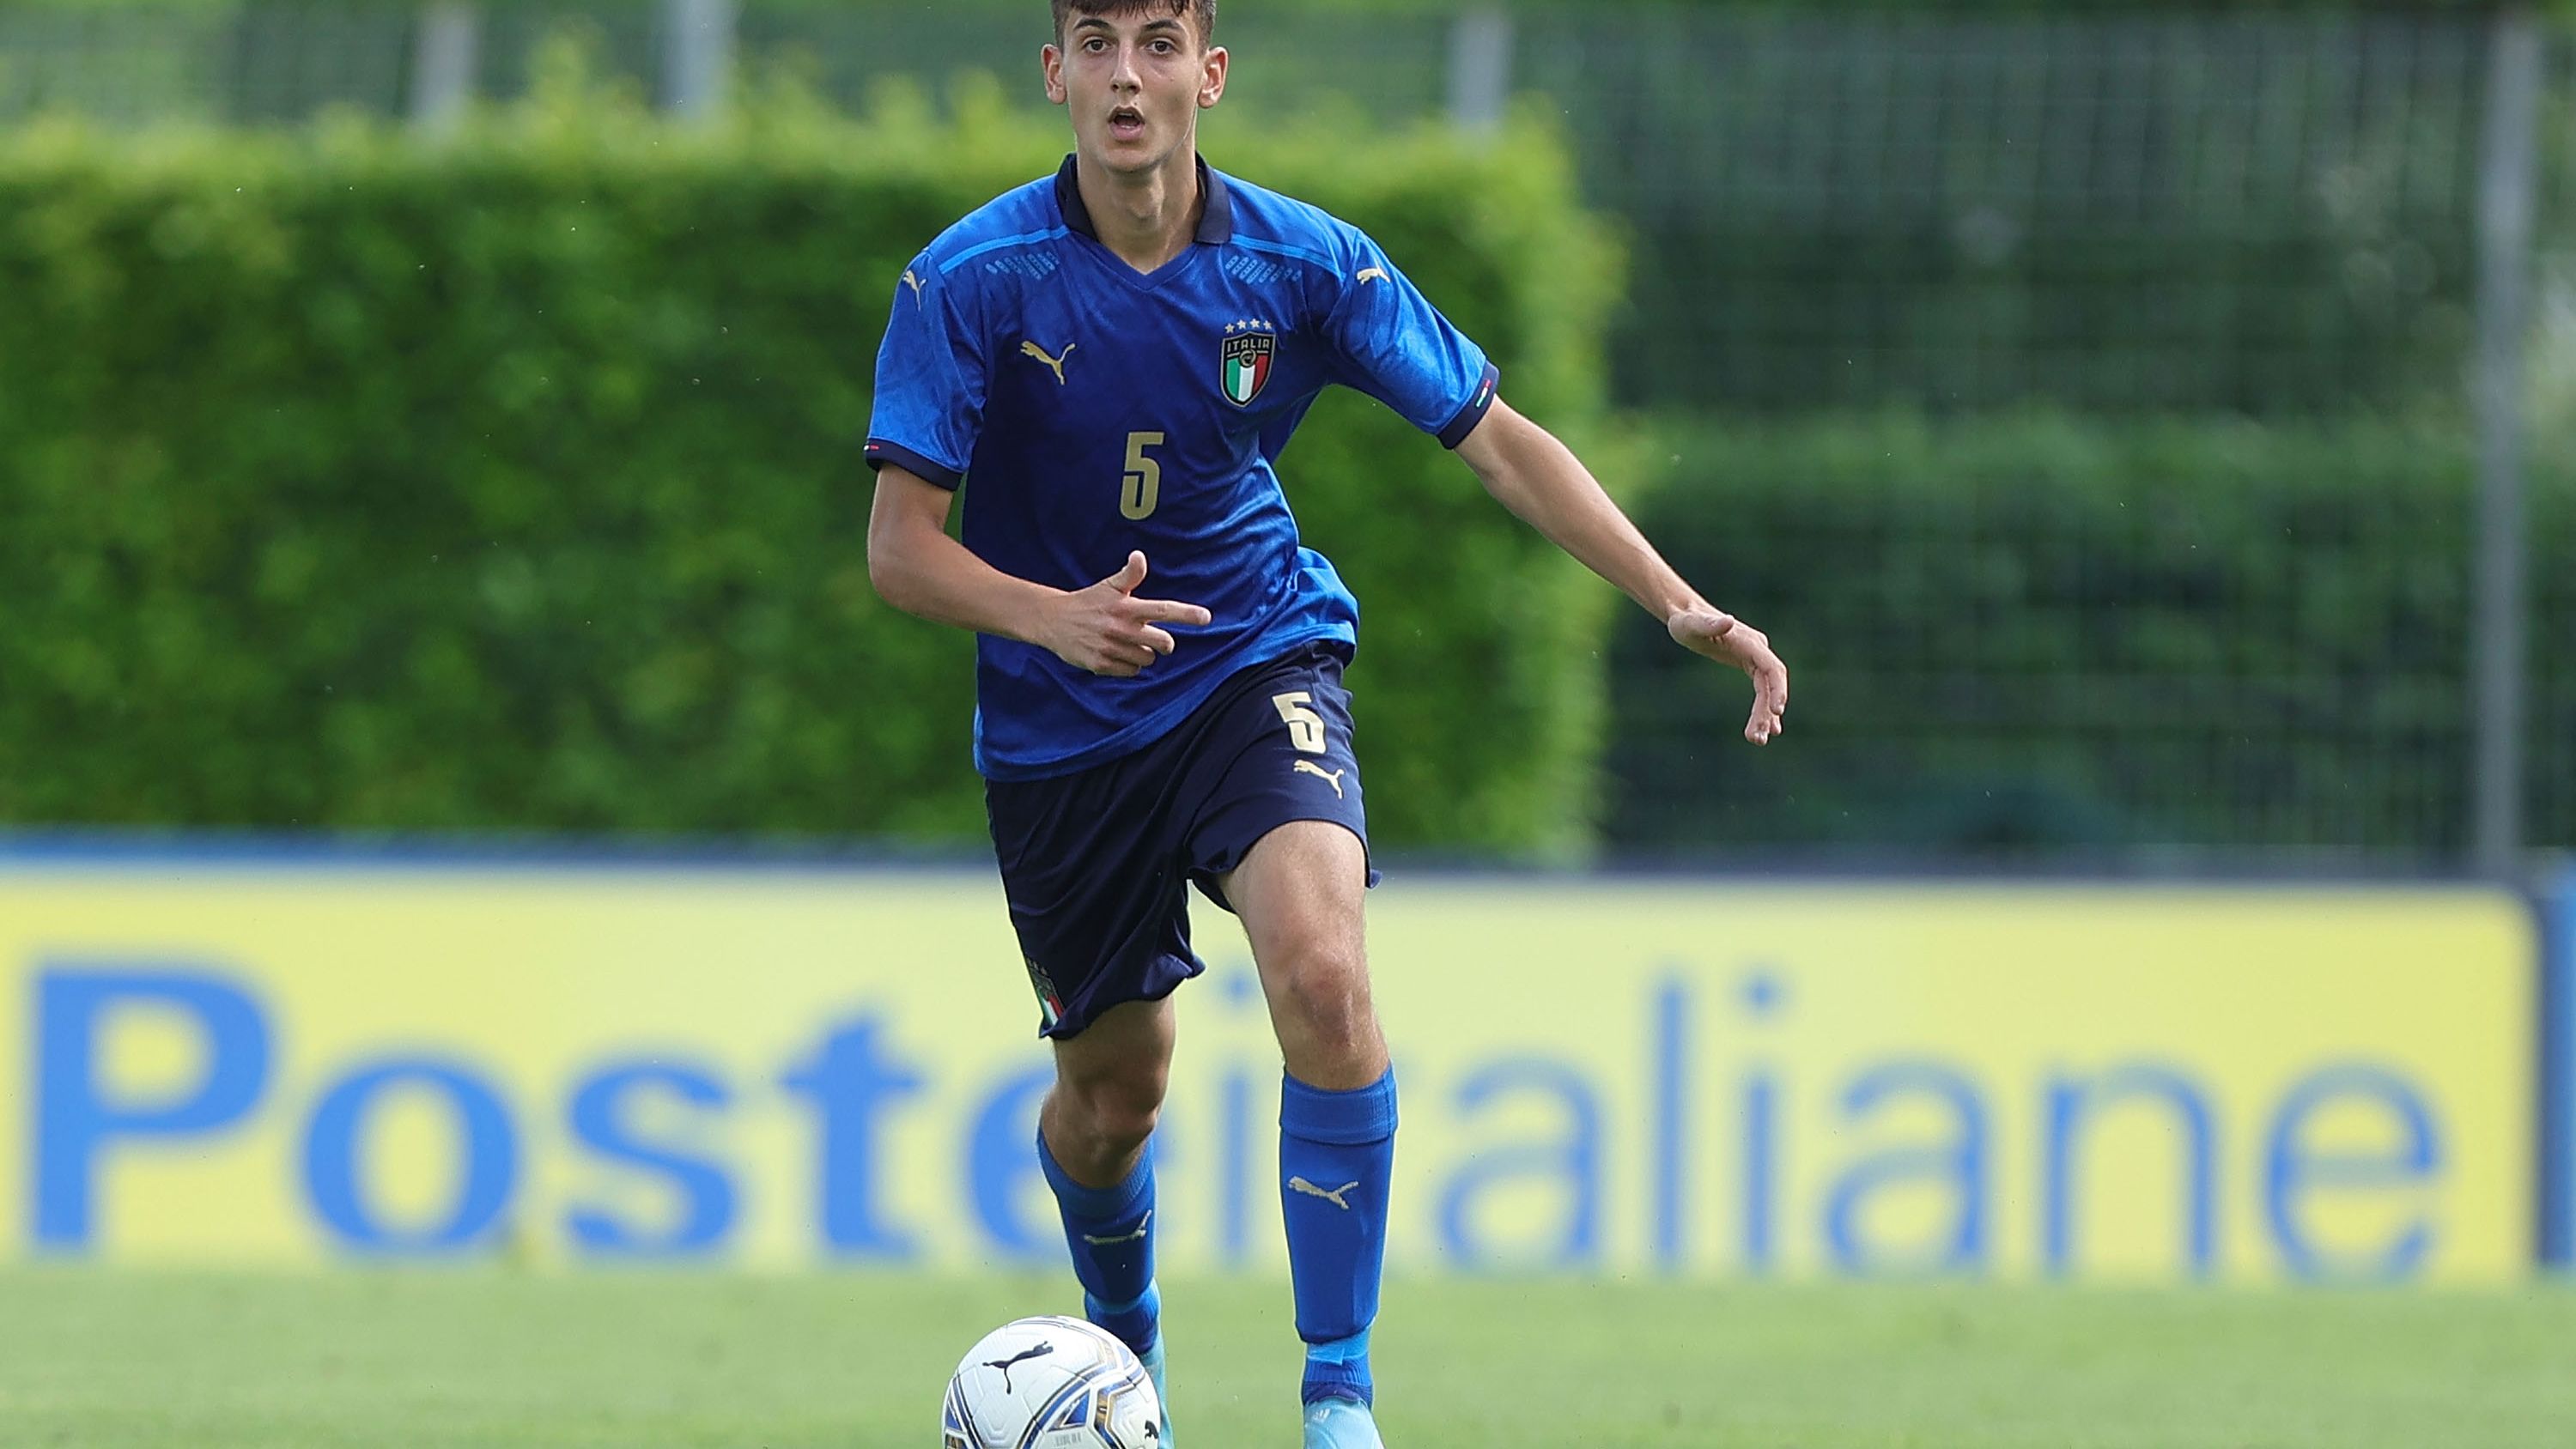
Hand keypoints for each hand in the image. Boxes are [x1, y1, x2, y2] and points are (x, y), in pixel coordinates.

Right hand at [1043, 552, 1213, 677]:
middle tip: (1152, 638)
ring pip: (1147, 660)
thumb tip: (1139, 556)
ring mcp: (1111, 648)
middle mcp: (1121, 628)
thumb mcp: (1109, 586)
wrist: (1052, 620)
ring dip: (1143, 654)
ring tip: (1126, 643)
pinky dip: (1127, 666)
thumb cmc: (1088, 602)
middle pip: (1163, 643)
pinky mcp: (1101, 665)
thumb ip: (1130, 575)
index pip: (1163, 610)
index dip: (1187, 614)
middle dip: (1163, 643)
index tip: (1207, 617)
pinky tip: (1115, 654)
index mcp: (1127, 607)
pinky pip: (1130, 672)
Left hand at [1669, 607, 1787, 744]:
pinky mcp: (1748, 664)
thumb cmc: (1685, 621)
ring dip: (1765, 716)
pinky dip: (1763, 709)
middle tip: (1758, 739)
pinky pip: (1762, 690)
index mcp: (1748, 643)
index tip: (1778, 712)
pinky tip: (1764, 729)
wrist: (1686, 614)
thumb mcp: (1691, 624)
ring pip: (1767, 691)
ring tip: (1758, 740)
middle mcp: (1757, 650)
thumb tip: (1728, 620)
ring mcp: (1754, 657)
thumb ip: (1708, 623)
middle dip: (1767, 712)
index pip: (1772, 668)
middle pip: (1771, 685)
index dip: (1778, 689)